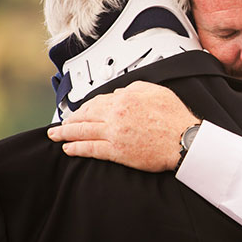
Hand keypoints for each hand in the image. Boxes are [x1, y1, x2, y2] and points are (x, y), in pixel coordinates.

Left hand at [46, 80, 200, 172]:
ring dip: (66, 134)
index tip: (77, 112)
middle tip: (60, 125)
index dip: (84, 108)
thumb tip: (119, 93)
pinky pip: (91, 149)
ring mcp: (114, 134)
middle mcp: (115, 115)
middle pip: (85, 116)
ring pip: (83, 132)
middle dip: (69, 121)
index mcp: (123, 98)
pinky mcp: (117, 152)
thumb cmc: (174, 117)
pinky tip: (69, 148)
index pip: (96, 102)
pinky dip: (77, 148)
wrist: (185, 140)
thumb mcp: (154, 91)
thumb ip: (133, 89)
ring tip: (56, 135)